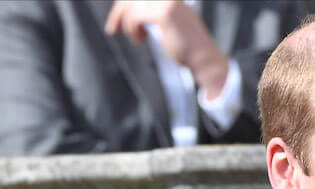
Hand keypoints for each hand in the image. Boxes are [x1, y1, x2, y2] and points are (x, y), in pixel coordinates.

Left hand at [104, 1, 229, 97]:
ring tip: (137, 37)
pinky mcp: (164, 13)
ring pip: (131, 6)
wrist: (203, 57)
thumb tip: (127, 11)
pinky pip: (135, 17)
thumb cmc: (186, 44)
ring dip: (128, 24)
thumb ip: (150, 12)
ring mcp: (167, 1)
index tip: (116, 20)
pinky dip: (132, 29)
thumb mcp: (165, 22)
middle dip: (118, 12)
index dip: (123, 4)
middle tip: (112, 29)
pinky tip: (141, 38)